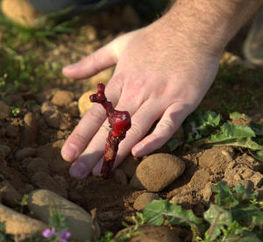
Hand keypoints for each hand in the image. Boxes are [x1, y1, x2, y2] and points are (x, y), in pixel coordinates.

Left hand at [61, 16, 220, 178]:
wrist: (193, 29)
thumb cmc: (155, 38)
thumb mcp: (118, 45)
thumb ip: (91, 61)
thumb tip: (65, 72)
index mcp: (121, 81)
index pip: (96, 114)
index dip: (81, 135)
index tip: (67, 155)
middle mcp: (137, 92)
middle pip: (112, 128)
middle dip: (93, 152)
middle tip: (77, 174)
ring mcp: (160, 98)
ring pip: (135, 130)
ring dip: (117, 153)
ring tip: (100, 173)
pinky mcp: (182, 102)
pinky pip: (168, 125)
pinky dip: (155, 139)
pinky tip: (139, 154)